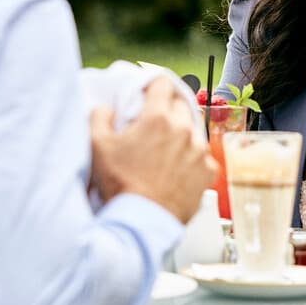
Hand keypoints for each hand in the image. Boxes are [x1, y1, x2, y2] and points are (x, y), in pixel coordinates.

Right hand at [88, 76, 216, 223]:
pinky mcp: (208, 171)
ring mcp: (199, 151)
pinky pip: (202, 156)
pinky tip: (175, 169)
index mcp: (158, 118)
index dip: (153, 84)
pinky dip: (190, 158)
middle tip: (153, 123)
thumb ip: (99, 117)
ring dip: (180, 134)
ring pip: (192, 130)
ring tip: (163, 151)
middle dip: (167, 108)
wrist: (142, 222)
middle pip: (180, 104)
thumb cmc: (120, 186)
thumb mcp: (97, 147)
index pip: (162, 82)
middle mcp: (184, 130)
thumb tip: (107, 108)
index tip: (148, 92)